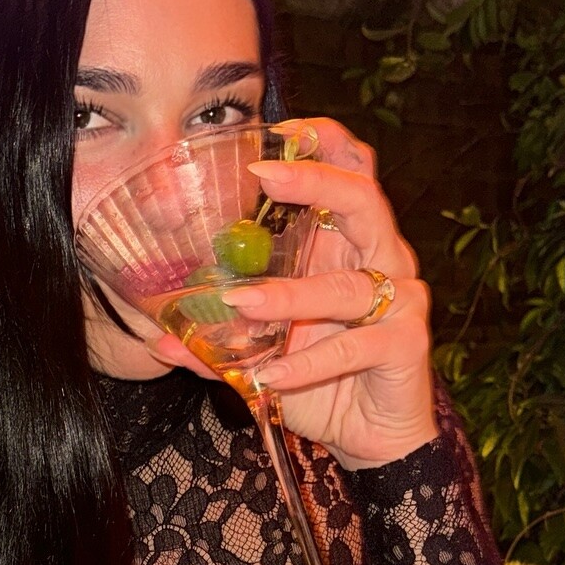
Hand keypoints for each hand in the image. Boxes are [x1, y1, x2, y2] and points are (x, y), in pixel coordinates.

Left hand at [219, 118, 436, 471]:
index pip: (350, 171)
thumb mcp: (264, 350)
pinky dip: (310, 362)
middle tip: (264, 176)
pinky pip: (356, 346)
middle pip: (362, 198)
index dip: (324, 143)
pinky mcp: (405, 344)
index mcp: (347, 244)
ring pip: (347, 285)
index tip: (279, 129)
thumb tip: (159, 338)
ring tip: (241, 303)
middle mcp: (381, 259)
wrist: (370, 435)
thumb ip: (219, 339)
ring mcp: (400, 300)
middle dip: (315, 181)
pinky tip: (272, 375)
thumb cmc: (320, 376)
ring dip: (290, 294)